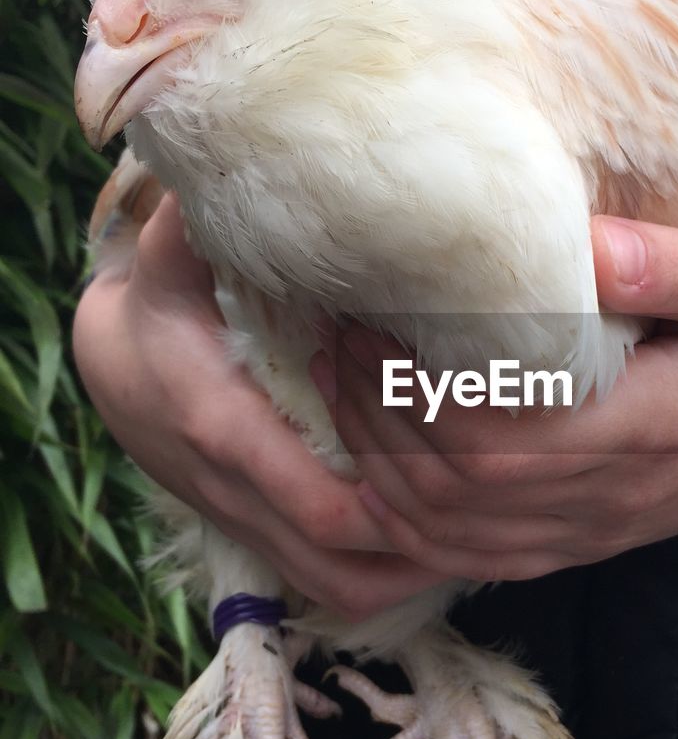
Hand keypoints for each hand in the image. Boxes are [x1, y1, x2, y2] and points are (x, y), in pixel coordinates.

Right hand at [73, 194, 443, 618]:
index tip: (466, 469)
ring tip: (484, 527)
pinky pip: (329, 580)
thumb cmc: (159, 302)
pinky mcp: (260, 532)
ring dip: (414, 569)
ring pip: (343, 585)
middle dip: (426, 542)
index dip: (399, 502)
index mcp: (226, 428)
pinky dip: (385, 571)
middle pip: (346, 561)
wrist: (114, 363)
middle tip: (502, 505)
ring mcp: (250, 522)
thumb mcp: (173, 255)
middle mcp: (239, 493)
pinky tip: (436, 534)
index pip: (323, 503)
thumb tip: (252, 152)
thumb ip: (208, 219)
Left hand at [317, 218, 677, 582]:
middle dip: (373, 409)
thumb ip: (676, 266)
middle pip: (450, 481)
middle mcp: (601, 497)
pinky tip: (371, 462)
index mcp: (643, 427)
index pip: (497, 429)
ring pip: (443, 528)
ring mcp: (580, 532)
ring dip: (373, 459)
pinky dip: (399, 518)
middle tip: (341, 332)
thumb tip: (582, 245)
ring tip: (340, 379)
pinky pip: (462, 558)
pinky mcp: (567, 546)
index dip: (414, 382)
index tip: (377, 311)